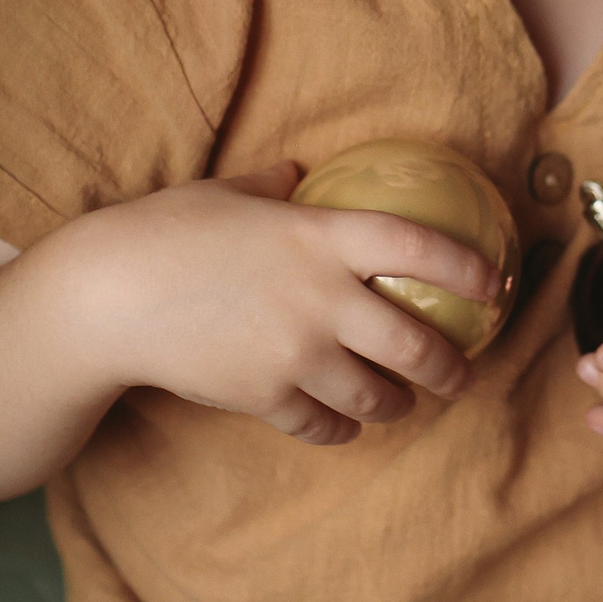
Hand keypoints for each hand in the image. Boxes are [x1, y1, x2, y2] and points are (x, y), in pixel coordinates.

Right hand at [68, 160, 504, 446]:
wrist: (105, 299)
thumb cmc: (161, 232)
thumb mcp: (224, 192)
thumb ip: (272, 185)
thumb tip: (297, 172)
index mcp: (320, 236)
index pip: (420, 247)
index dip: (470, 267)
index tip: (497, 282)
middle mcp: (322, 299)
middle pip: (418, 345)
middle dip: (452, 367)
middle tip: (461, 372)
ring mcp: (296, 355)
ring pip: (378, 397)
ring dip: (400, 405)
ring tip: (403, 403)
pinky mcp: (266, 398)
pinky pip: (324, 426)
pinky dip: (341, 429)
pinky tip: (343, 423)